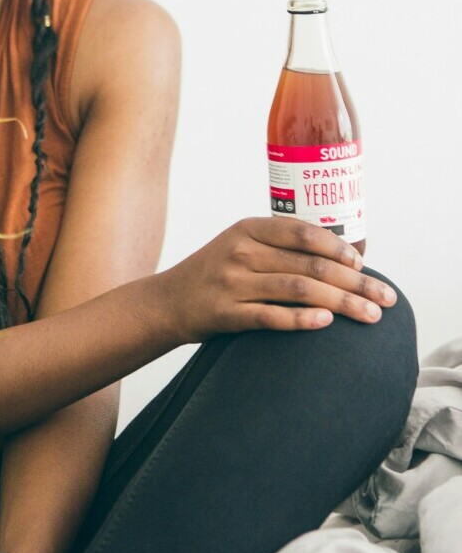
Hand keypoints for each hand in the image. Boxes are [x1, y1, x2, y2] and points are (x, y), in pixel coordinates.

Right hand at [160, 217, 396, 343]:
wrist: (166, 302)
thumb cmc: (215, 274)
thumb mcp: (240, 245)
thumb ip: (279, 245)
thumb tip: (341, 255)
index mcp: (248, 229)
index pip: (303, 232)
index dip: (338, 247)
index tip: (363, 264)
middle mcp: (241, 251)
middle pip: (310, 264)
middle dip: (355, 282)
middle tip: (384, 298)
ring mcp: (232, 283)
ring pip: (298, 290)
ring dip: (341, 303)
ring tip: (369, 317)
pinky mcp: (226, 313)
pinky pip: (271, 316)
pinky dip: (302, 320)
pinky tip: (325, 323)